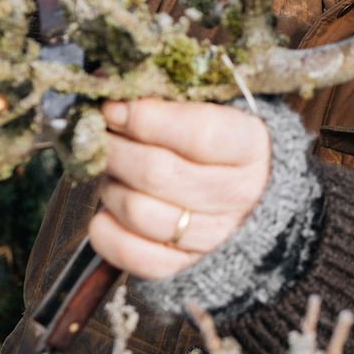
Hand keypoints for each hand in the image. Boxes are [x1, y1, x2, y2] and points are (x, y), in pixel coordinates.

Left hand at [89, 98, 270, 279]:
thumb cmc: (222, 144)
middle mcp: (237, 197)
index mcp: (251, 148)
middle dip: (114, 148)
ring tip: (113, 170)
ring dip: (110, 184)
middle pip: (157, 173)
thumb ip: (172, 99)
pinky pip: (127, 251)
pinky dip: (105, 228)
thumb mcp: (216, 109)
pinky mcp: (181, 266)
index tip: (115, 106)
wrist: (253, 197)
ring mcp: (211, 236)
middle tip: (100, 134)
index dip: (146, 118)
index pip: (198, 134)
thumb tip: (111, 87)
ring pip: (136, 210)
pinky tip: (111, 208)